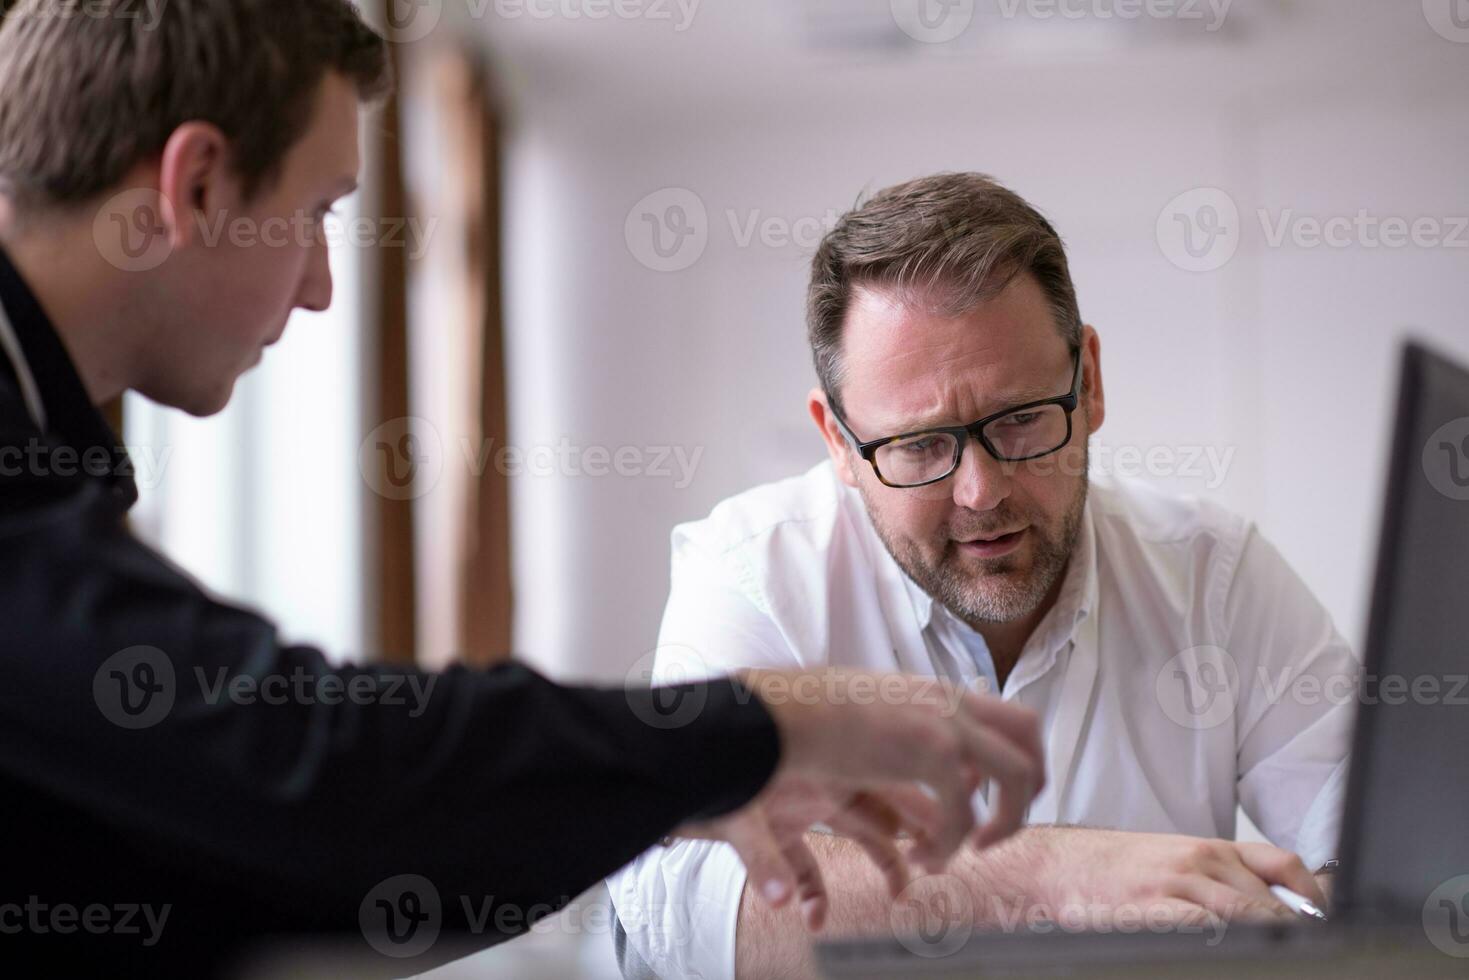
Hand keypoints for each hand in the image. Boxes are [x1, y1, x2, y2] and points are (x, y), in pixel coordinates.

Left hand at [676, 778, 935, 930]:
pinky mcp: (778, 826)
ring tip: (899, 893)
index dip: (926, 809)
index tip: (949, 833)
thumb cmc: (705, 770)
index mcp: (827, 767)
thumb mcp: (737, 811)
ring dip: (883, 862)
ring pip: (861, 834)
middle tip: (940, 861)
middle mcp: (822, 782)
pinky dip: (815, 890)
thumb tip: (782, 900)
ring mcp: (803, 804)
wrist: (667, 757)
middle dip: (916, 837)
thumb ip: (762, 857)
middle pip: (887, 810)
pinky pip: (809, 862)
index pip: (893, 786)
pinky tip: (813, 916)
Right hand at [690, 669, 1043, 927]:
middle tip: (999, 827)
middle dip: (1028, 786)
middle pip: (1029, 732)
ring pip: (1016, 773)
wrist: (781, 712)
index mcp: (933, 694)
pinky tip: (924, 858)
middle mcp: (948, 702)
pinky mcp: (931, 751)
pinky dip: (952, 842)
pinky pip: (965, 810)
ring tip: (968, 851)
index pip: (1003, 715)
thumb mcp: (863, 719)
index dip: (1010, 759)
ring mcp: (945, 723)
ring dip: (1004, 822)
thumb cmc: (806, 717)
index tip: (986, 797)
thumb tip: (903, 759)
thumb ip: (892, 734)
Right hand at [1033, 828, 1327, 926]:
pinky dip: (1226, 942)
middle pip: (1271, 902)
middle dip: (1292, 933)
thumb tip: (1281, 907)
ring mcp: (1178, 883)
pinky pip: (1207, 928)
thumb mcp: (1176, 863)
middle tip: (1305, 952)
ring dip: (1268, 940)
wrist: (1057, 867)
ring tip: (1274, 954)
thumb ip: (1224, 879)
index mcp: (1210, 848)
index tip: (1323, 926)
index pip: (1284, 867)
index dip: (1313, 900)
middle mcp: (1201, 860)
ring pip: (1248, 916)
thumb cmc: (1116, 872)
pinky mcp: (1155, 908)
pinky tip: (1229, 950)